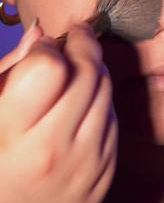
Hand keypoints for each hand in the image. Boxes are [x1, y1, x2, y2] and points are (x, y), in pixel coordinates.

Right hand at [0, 23, 117, 202]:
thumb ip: (9, 73)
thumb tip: (39, 33)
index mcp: (17, 137)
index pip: (51, 68)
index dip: (48, 48)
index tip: (46, 45)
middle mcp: (58, 150)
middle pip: (88, 71)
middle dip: (82, 44)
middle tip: (75, 35)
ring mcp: (89, 162)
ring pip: (106, 88)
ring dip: (94, 68)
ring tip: (77, 67)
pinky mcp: (107, 168)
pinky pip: (114, 115)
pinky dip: (101, 98)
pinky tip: (84, 101)